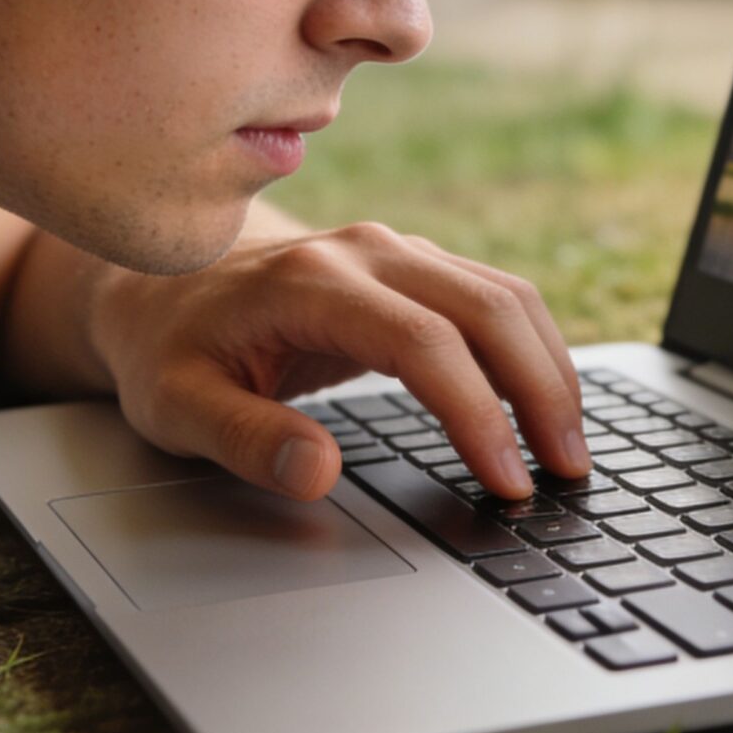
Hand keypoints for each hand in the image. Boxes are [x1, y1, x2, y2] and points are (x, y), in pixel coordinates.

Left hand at [88, 222, 588, 500]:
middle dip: (541, 391)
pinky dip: (531, 351)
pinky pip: (494, 298)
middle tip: (570, 471)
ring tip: (571, 447)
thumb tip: (317, 471)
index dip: (476, 413)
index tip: (505, 480)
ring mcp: (394, 253)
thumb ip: (244, 440)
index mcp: (310, 283)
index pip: (423, 343)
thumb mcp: (178, 409)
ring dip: (550, 369)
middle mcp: (365, 253)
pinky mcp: (413, 268)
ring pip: (505, 295)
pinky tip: (545, 405)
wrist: (161, 292)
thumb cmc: (171, 354)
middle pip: (487, 307)